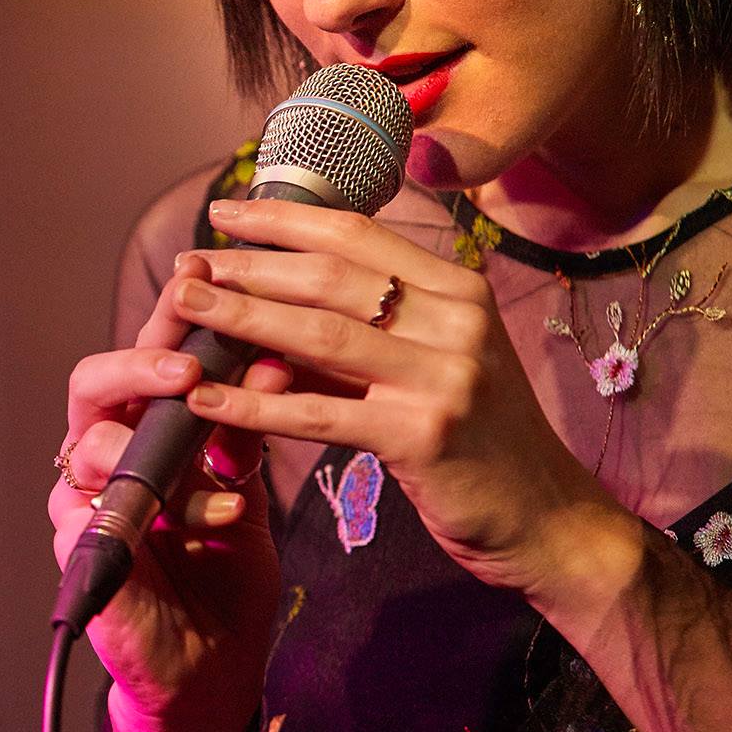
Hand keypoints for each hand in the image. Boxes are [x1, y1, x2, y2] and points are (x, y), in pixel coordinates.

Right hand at [50, 253, 289, 731]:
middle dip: (141, 366)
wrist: (211, 675)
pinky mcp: (87, 568)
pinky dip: (173, 515)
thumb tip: (279, 351)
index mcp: (138, 432)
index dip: (172, 318)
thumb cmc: (223, 574)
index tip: (213, 278)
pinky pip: (108, 524)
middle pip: (92, 386)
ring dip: (158, 448)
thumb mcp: (246, 485)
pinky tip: (225, 515)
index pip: (143, 356)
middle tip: (191, 364)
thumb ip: (248, 425)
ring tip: (219, 456)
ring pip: (89, 450)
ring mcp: (85, 512)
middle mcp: (100, 462)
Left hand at [175, 198, 627, 607]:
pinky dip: (255, 406)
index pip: (357, 234)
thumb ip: (361, 334)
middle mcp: (456, 320)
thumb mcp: (430, 367)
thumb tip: (263, 304)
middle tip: (186, 263)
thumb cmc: (478, 440)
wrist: (548, 520)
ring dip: (242, 317)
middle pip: (330, 277)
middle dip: (249, 265)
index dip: (284, 218)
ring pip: (319, 335)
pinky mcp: (423, 434)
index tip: (225, 211)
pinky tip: (205, 401)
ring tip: (183, 306)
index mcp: (458, 290)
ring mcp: (444, 376)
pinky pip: (320, 414)